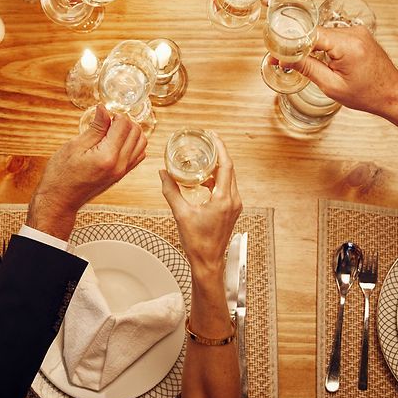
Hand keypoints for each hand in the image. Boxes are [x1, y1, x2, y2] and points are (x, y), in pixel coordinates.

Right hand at [28, 106, 146, 239]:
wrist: (60, 200)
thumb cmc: (61, 175)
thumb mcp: (75, 146)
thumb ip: (95, 127)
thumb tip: (104, 109)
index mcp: (108, 156)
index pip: (124, 125)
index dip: (114, 115)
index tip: (103, 115)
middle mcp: (120, 165)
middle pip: (136, 132)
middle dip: (125, 122)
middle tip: (108, 122)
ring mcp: (122, 172)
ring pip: (141, 143)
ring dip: (131, 132)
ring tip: (112, 131)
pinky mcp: (121, 176)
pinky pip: (138, 155)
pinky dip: (133, 144)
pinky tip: (117, 142)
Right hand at [159, 134, 241, 274]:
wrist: (208, 262)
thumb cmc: (197, 242)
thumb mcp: (181, 214)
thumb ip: (171, 191)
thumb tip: (163, 173)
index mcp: (223, 199)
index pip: (226, 165)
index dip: (220, 147)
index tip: (212, 136)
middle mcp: (233, 200)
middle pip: (229, 169)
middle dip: (218, 153)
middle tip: (206, 141)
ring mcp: (234, 205)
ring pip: (229, 178)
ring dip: (217, 167)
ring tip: (204, 157)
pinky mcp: (232, 210)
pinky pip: (227, 188)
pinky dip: (217, 179)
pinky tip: (204, 180)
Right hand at [291, 26, 397, 119]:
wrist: (391, 93)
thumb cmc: (367, 93)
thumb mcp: (332, 86)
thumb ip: (307, 68)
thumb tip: (285, 59)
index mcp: (348, 45)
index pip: (310, 34)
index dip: (291, 43)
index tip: (278, 52)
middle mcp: (354, 33)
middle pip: (315, 32)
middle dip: (299, 45)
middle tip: (284, 59)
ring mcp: (357, 31)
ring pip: (323, 33)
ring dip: (312, 46)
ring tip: (304, 63)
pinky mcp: (358, 34)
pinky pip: (333, 35)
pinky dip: (323, 45)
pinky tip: (321, 59)